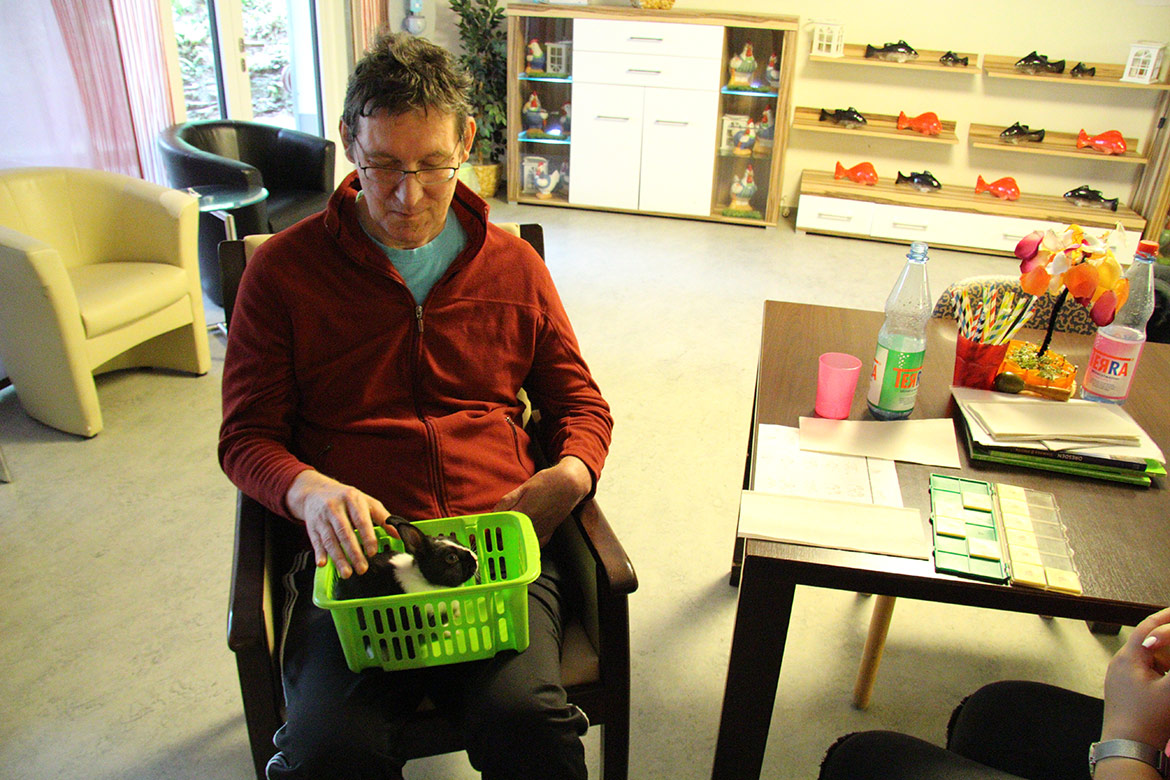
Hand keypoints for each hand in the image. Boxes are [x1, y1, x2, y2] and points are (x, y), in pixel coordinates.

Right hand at [285, 469, 392, 577]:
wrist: (316, 491)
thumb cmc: (346, 498)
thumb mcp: (366, 502)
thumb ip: (383, 518)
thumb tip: (399, 533)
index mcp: (352, 499)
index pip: (361, 520)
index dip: (367, 537)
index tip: (372, 552)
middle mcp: (335, 508)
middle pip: (344, 532)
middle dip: (354, 552)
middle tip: (362, 568)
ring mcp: (322, 518)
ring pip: (330, 540)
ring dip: (338, 558)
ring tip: (347, 573)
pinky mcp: (312, 527)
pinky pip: (316, 542)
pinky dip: (319, 553)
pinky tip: (323, 564)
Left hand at [492, 456, 591, 544]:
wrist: (570, 485)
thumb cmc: (547, 483)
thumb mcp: (523, 487)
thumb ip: (506, 502)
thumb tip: (492, 514)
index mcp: (523, 514)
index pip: (499, 529)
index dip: (488, 532)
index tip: (481, 533)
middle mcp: (531, 527)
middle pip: (508, 540)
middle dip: (497, 540)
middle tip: (488, 537)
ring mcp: (540, 533)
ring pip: (520, 545)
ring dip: (509, 543)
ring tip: (502, 539)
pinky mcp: (547, 535)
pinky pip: (532, 545)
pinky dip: (524, 544)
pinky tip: (519, 539)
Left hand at [1101, 606, 1169, 750]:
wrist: (1128, 747)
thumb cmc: (1147, 720)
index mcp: (1129, 658)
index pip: (1149, 628)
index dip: (1166, 617)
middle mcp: (1121, 664)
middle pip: (1149, 641)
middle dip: (1169, 637)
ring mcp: (1122, 677)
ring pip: (1149, 657)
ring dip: (1166, 654)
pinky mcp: (1126, 690)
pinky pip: (1147, 672)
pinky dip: (1161, 669)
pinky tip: (1168, 676)